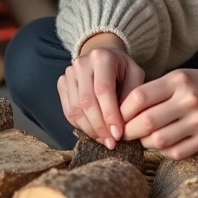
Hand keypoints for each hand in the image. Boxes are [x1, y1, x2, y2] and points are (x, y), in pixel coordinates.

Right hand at [57, 33, 145, 148]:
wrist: (103, 55)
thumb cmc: (122, 68)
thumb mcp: (135, 75)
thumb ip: (132, 95)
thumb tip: (125, 123)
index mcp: (101, 57)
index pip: (103, 90)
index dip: (110, 114)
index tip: (118, 134)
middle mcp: (81, 64)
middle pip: (86, 102)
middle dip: (99, 126)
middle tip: (111, 142)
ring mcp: (68, 74)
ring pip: (74, 109)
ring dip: (90, 129)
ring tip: (104, 140)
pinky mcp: (62, 84)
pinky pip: (68, 111)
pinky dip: (80, 126)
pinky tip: (94, 133)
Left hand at [119, 69, 197, 159]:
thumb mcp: (183, 77)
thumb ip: (157, 90)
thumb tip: (124, 109)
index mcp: (179, 80)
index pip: (139, 97)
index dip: (123, 111)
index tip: (118, 117)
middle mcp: (188, 100)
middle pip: (146, 121)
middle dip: (129, 131)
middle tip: (125, 133)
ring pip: (158, 140)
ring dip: (145, 143)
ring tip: (145, 139)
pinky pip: (176, 152)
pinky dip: (164, 151)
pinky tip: (164, 145)